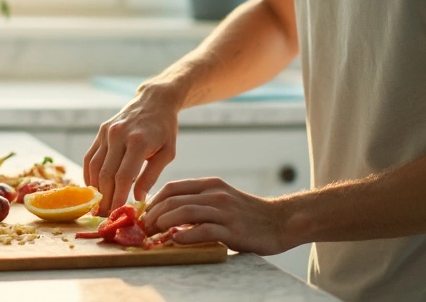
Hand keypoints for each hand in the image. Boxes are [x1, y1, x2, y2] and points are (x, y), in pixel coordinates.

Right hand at [82, 85, 180, 213]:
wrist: (154, 101)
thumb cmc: (164, 129)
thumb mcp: (168, 153)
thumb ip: (151, 176)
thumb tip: (138, 199)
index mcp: (139, 141)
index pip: (123, 175)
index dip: (118, 197)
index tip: (117, 213)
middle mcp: (118, 135)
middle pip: (106, 174)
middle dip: (105, 198)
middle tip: (106, 216)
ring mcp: (106, 132)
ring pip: (94, 166)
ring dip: (95, 189)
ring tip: (100, 205)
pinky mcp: (100, 131)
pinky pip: (90, 157)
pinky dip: (89, 175)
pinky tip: (94, 188)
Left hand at [141, 177, 294, 256]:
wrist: (280, 221)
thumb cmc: (247, 214)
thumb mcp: (221, 200)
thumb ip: (199, 203)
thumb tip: (169, 216)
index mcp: (210, 185)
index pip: (172, 188)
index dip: (153, 201)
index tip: (144, 215)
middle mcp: (215, 194)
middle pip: (174, 200)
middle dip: (153, 215)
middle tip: (144, 228)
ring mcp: (224, 211)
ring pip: (185, 211)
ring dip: (164, 223)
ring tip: (153, 234)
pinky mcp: (232, 229)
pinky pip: (203, 230)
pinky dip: (186, 235)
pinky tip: (175, 240)